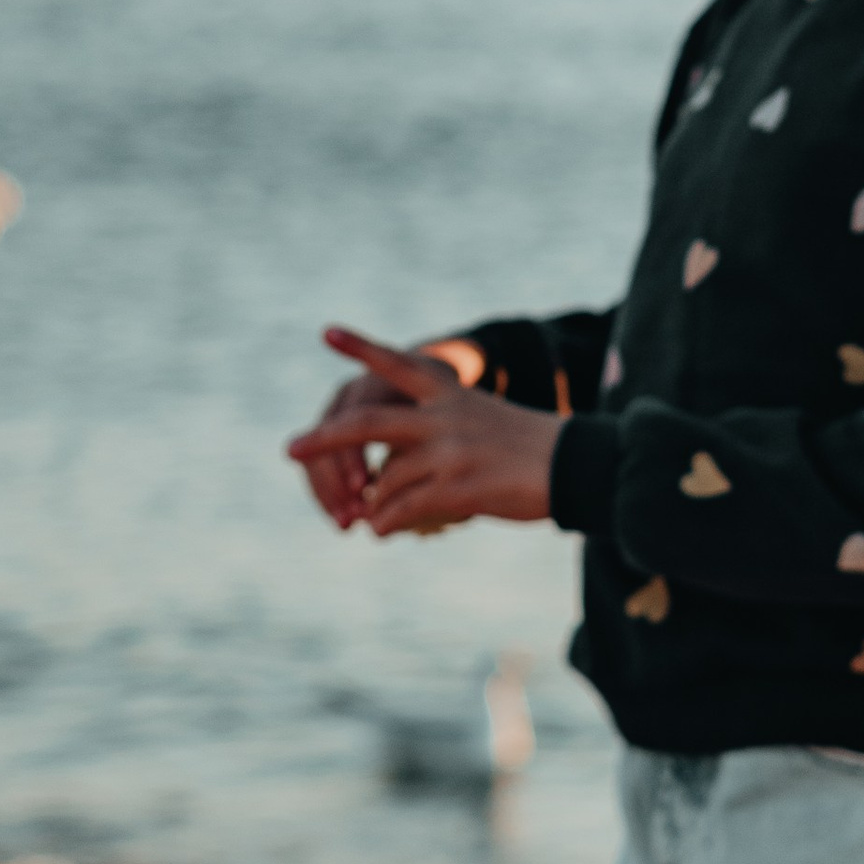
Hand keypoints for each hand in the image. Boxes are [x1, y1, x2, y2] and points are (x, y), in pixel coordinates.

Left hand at [285, 330, 562, 534]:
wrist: (574, 466)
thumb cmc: (526, 449)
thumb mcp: (479, 422)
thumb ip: (432, 437)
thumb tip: (382, 483)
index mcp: (451, 393)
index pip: (398, 364)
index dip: (361, 349)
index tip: (326, 332)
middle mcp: (446, 416)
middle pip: (368, 425)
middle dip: (324, 438)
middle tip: (289, 448)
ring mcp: (451, 452)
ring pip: (385, 480)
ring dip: (371, 504)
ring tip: (367, 519)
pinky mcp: (459, 487)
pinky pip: (402, 510)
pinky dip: (386, 523)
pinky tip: (382, 532)